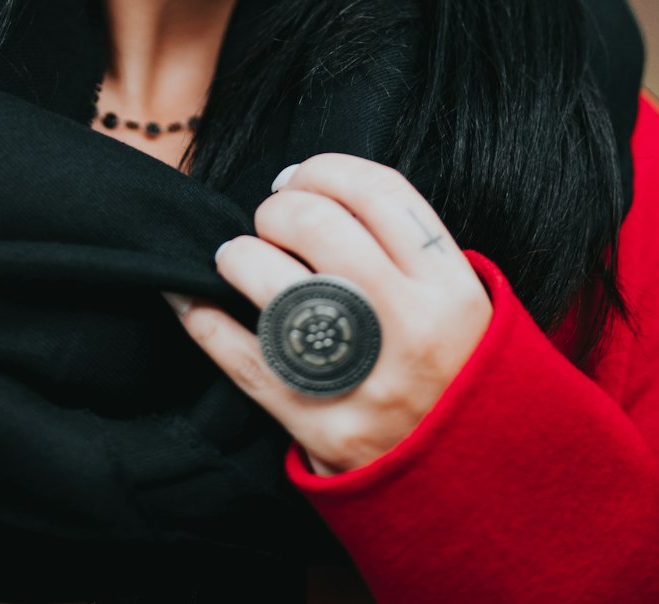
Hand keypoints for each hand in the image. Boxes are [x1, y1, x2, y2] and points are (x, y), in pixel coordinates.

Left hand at [161, 153, 492, 475]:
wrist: (473, 487)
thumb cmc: (456, 378)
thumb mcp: (462, 305)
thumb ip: (406, 248)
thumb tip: (316, 191)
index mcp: (448, 286)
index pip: (376, 191)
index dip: (324, 170)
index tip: (299, 179)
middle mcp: (407, 324)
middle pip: (316, 224)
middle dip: (276, 210)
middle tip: (270, 223)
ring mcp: (361, 376)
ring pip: (272, 282)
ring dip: (238, 255)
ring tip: (237, 259)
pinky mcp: (318, 424)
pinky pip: (239, 356)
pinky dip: (199, 316)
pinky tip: (186, 296)